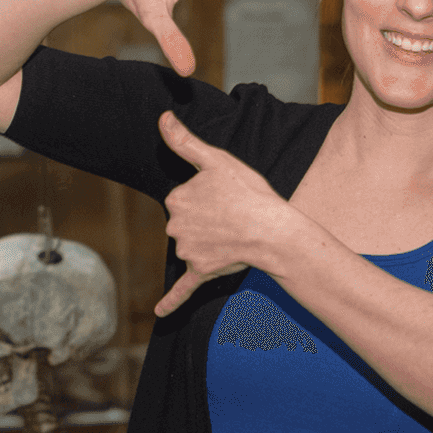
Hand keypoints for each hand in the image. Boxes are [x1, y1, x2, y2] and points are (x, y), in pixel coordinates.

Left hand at [154, 111, 287, 314]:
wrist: (273, 231)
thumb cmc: (249, 193)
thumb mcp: (217, 160)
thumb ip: (184, 142)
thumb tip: (161, 118)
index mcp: (177, 199)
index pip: (186, 197)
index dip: (208, 195)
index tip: (226, 195)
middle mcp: (176, 227)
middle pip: (187, 222)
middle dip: (207, 220)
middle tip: (233, 215)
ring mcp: (188, 251)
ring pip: (193, 246)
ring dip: (210, 243)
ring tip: (234, 235)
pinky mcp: (200, 271)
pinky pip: (183, 288)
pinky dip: (170, 302)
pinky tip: (159, 313)